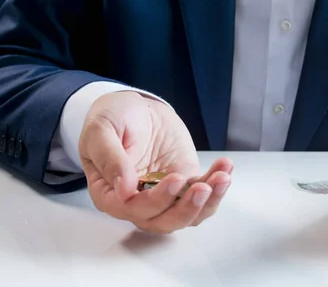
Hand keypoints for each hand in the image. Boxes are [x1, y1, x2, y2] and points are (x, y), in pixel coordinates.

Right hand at [79, 91, 233, 232]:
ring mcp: (163, 195)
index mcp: (110, 194)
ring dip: (207, 202)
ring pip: (187, 214)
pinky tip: (225, 168)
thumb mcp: (101, 130)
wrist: (136, 106)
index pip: (133, 209)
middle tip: (203, 187)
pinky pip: (203, 195)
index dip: (156, 200)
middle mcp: (137, 202)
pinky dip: (217, 187)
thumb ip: (109, 158)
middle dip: (186, 208)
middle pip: (163, 221)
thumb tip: (124, 190)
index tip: (174, 179)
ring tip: (222, 178)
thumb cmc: (112, 118)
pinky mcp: (185, 183)